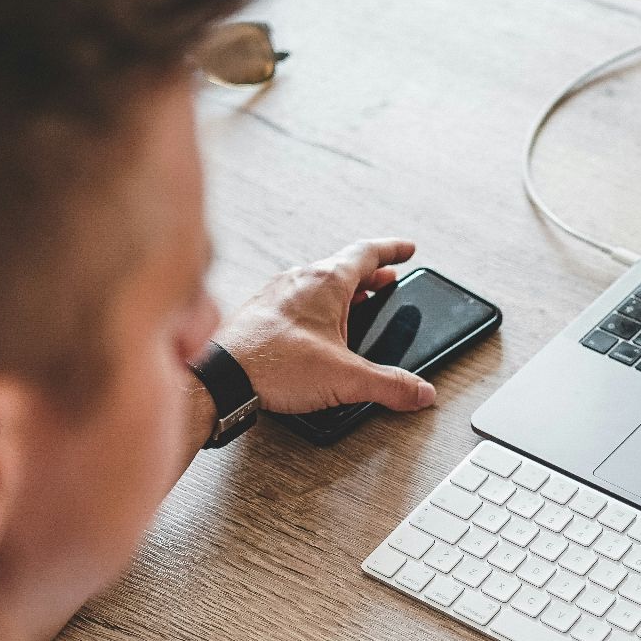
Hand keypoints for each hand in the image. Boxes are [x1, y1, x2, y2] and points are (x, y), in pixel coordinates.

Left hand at [216, 239, 436, 414]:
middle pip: (344, 266)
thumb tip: (420, 391)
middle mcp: (301, 279)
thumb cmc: (273, 365)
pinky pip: (297, 297)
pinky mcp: (261, 311)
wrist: (220, 376)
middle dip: (371, 274)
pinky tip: (316, 326)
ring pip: (318, 281)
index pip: (368, 253)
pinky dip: (316, 303)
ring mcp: (278, 293)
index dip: (393, 250)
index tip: (407, 249)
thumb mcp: (345, 378)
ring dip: (343, 289)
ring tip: (357, 302)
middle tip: (387, 279)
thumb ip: (389, 385)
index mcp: (327, 282)